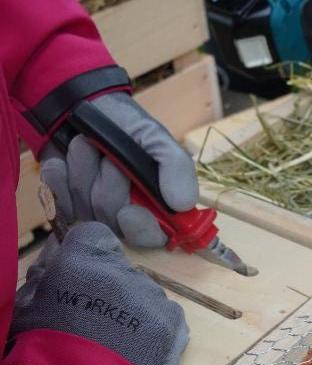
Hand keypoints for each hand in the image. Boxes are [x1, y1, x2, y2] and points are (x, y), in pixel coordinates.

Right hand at [12, 222, 188, 364]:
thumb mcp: (27, 307)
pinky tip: (137, 351)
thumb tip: (59, 253)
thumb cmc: (43, 354)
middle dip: (111, 289)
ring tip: (116, 344)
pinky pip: (168, 317)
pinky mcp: (175, 327)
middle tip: (95, 322)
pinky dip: (156, 330)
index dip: (88, 255)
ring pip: (147, 295)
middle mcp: (125, 273)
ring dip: (135, 310)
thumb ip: (46, 273)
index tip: (82, 276)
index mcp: (83, 262)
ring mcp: (155, 300)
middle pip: (123, 269)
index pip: (94, 235)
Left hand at [40, 93, 198, 247]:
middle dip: (109, 184)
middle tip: (109, 157)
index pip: (152, 237)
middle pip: (112, 221)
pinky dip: (59, 176)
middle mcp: (124, 217)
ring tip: (88, 147)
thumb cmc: (126, 126)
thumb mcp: (156, 137)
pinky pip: (56, 199)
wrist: (83, 108)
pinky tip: (64, 160)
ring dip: (84, 171)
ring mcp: (91, 214)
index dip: (140, 229)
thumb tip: (183, 204)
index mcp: (155, 208)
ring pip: (83, 208)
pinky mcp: (62, 205)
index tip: (129, 211)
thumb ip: (176, 167)